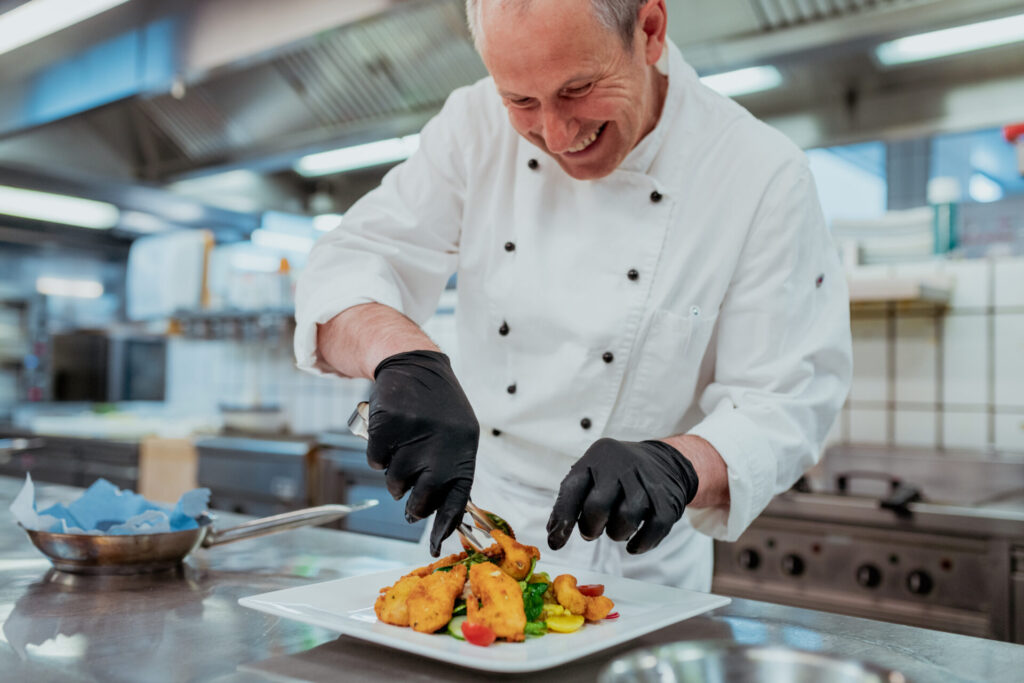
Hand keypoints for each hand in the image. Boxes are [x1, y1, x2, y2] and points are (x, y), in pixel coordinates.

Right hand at [368, 350, 477, 555]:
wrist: (415, 366)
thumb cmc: (438, 408)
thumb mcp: (456, 435)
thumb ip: (448, 469)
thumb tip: (433, 512)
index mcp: (464, 449)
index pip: (457, 498)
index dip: (445, 525)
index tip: (434, 545)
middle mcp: (442, 444)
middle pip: (422, 497)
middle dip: (414, 505)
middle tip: (410, 502)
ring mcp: (414, 434)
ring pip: (395, 481)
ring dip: (395, 476)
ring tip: (403, 451)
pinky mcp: (388, 425)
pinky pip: (375, 461)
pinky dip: (378, 455)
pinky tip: (389, 436)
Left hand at [546, 438, 698, 553]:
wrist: (664, 461)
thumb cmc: (617, 475)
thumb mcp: (592, 474)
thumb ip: (572, 500)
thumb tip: (554, 533)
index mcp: (595, 458)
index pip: (572, 488)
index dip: (562, 518)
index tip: (555, 543)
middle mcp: (620, 465)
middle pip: (599, 505)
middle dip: (591, 527)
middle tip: (591, 533)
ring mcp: (647, 480)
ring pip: (627, 518)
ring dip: (617, 534)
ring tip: (616, 530)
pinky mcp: (668, 498)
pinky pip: (654, 528)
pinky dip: (641, 543)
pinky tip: (633, 545)